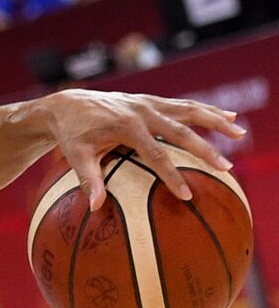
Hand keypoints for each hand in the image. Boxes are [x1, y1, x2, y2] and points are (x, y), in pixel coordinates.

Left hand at [42, 89, 245, 209]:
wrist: (68, 103)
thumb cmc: (72, 133)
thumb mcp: (75, 155)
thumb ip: (88, 179)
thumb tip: (95, 206)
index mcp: (125, 125)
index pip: (154, 154)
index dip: (171, 175)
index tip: (187, 195)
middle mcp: (141, 111)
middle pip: (180, 131)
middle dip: (204, 149)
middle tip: (226, 168)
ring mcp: (148, 103)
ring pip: (188, 111)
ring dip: (215, 121)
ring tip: (239, 133)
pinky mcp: (151, 101)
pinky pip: (183, 105)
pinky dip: (205, 110)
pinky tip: (227, 116)